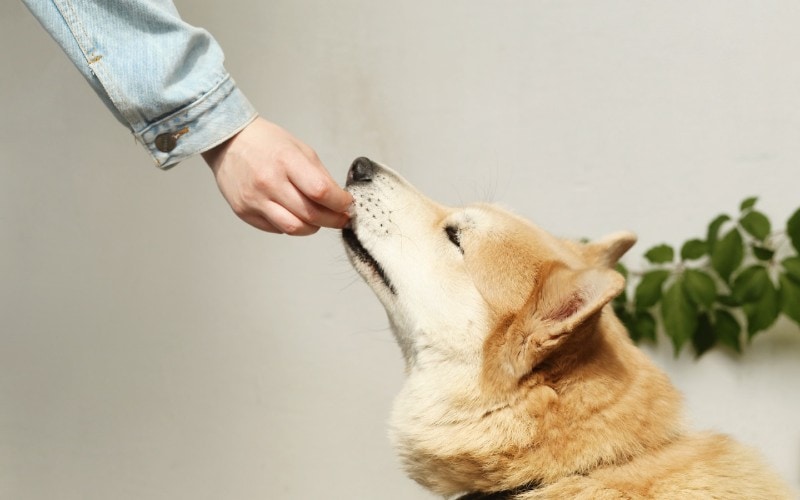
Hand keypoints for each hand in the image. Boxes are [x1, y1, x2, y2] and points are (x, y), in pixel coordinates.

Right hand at [202, 117, 351, 234]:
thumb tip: (338, 199)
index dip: (340, 203)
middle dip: (333, 220)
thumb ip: (320, 175)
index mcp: (286, 160)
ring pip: (294, 228)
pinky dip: (291, 225)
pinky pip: (277, 228)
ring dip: (313, 228)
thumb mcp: (300, 149)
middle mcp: (269, 182)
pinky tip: (294, 214)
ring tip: (319, 220)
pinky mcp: (244, 212)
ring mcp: (254, 199)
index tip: (348, 205)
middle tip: (341, 218)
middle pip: (310, 214)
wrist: (229, 142)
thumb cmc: (266, 143)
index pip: (321, 191)